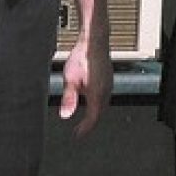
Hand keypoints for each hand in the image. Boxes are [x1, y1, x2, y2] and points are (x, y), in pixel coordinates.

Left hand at [59, 0, 111, 136]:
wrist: (94, 40)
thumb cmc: (82, 57)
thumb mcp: (70, 78)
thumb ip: (69, 98)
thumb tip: (66, 115)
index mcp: (97, 93)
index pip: (93, 118)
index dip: (85, 129)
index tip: (76, 135)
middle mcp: (106, 90)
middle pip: (100, 113)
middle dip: (90, 123)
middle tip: (79, 130)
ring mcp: (110, 83)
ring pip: (104, 104)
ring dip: (95, 113)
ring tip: (85, 119)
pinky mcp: (109, 78)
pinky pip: (106, 96)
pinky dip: (99, 103)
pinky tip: (92, 101)